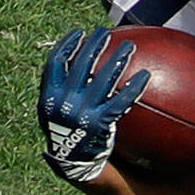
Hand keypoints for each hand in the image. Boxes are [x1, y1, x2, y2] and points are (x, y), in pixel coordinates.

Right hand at [39, 26, 148, 183]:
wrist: (74, 162)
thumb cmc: (67, 131)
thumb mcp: (53, 111)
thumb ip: (59, 89)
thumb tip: (73, 61)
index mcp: (48, 96)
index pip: (55, 63)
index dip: (67, 45)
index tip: (79, 33)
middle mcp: (63, 102)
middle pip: (81, 66)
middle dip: (94, 46)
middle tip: (106, 33)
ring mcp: (82, 113)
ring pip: (103, 80)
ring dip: (117, 60)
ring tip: (130, 47)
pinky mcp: (100, 124)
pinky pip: (121, 101)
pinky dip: (134, 87)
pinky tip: (145, 76)